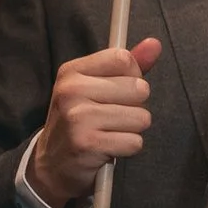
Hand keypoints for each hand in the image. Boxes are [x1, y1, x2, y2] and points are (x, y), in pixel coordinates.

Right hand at [25, 37, 163, 207]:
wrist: (53, 164)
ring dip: (131, 130)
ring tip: (109, 133)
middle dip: (134, 107)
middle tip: (110, 118)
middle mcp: (71, 90)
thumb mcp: (98, 87)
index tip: (116, 92)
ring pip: (141, 117)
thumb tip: (154, 43)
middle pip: (139, 89)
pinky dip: (127, 148)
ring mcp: (77, 117)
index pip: (124, 59)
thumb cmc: (83, 120)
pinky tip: (108, 148)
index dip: (132, 77)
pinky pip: (135, 142)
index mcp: (72, 71)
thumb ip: (129, 66)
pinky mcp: (87, 143)